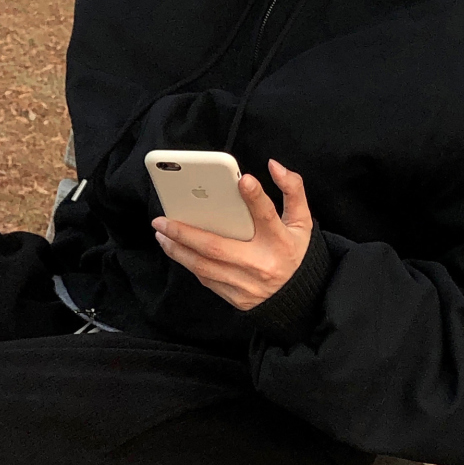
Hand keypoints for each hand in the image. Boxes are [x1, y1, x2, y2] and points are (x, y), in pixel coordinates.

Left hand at [152, 161, 311, 316]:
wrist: (299, 299)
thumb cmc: (295, 253)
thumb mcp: (302, 221)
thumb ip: (293, 191)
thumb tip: (274, 166)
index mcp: (280, 241)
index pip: (267, 216)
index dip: (255, 198)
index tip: (243, 180)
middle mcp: (260, 264)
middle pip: (217, 246)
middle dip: (184, 232)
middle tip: (161, 219)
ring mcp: (246, 284)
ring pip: (204, 266)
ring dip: (178, 249)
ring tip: (161, 233)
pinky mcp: (236, 297)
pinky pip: (206, 279)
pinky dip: (188, 262)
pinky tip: (175, 249)